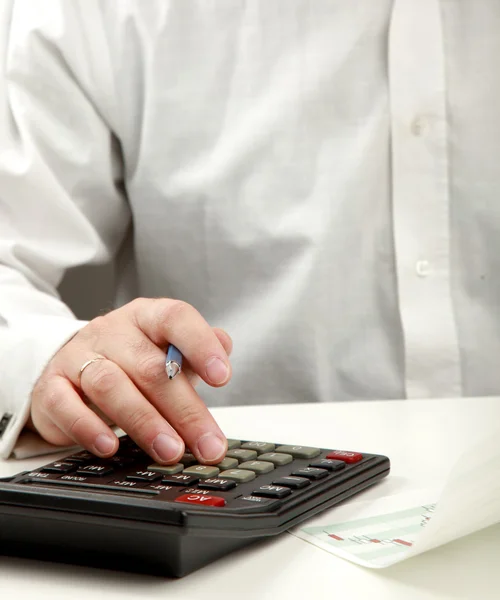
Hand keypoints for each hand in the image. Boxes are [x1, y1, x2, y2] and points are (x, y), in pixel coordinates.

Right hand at [30, 298, 231, 464]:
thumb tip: (224, 345)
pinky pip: (65, 405)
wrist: (72, 365)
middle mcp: (112, 332)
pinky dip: (87, 428)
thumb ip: (195, 351)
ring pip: (110, 385)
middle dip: (184, 410)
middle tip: (207, 444)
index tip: (222, 377)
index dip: (200, 344)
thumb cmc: (130, 361)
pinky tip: (110, 447)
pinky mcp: (51, 387)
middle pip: (150, 367)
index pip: (175, 318)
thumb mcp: (166, 351)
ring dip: (144, 422)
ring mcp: (79, 357)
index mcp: (146, 318)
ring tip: (169, 450)